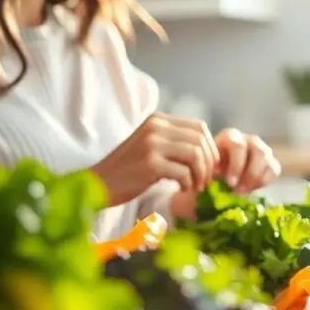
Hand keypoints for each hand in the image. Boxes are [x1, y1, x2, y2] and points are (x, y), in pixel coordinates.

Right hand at [92, 112, 218, 205]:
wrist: (98, 183)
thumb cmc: (128, 169)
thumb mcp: (150, 145)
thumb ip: (174, 142)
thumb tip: (208, 150)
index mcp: (158, 120)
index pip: (199, 127)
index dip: (211, 148)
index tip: (210, 166)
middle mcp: (155, 127)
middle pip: (200, 140)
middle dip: (209, 163)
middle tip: (206, 180)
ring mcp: (152, 144)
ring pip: (195, 154)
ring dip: (201, 174)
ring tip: (196, 187)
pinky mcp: (150, 164)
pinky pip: (183, 172)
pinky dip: (188, 184)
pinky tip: (182, 189)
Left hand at [214, 128, 281, 193]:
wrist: (221, 173)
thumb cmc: (213, 168)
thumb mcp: (209, 166)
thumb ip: (213, 168)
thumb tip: (217, 173)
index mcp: (231, 136)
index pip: (238, 146)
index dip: (236, 166)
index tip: (230, 183)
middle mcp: (249, 139)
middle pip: (258, 151)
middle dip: (250, 173)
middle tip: (239, 189)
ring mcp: (262, 149)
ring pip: (267, 160)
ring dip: (256, 178)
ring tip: (243, 191)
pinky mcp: (271, 161)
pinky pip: (274, 170)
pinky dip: (264, 182)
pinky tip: (250, 189)